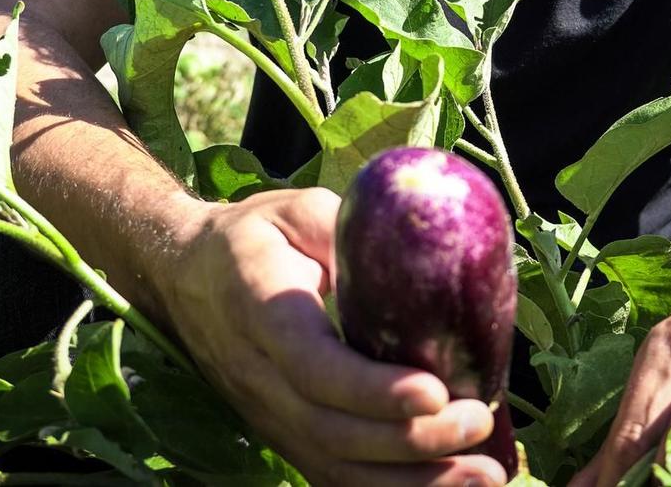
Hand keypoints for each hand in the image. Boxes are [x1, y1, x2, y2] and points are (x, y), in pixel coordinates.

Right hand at [154, 187, 507, 486]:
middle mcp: (261, 377)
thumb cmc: (255, 238)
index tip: (435, 391)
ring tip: (484, 475)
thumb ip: (348, 230)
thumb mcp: (297, 211)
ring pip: (336, 467)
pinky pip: (335, 478)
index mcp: (261, 311)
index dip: (373, 390)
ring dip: (413, 481)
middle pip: (333, 431)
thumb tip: (421, 246)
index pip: (314, 367)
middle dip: (412, 440)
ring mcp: (269, 416)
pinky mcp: (285, 436)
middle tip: (478, 421)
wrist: (186, 278)